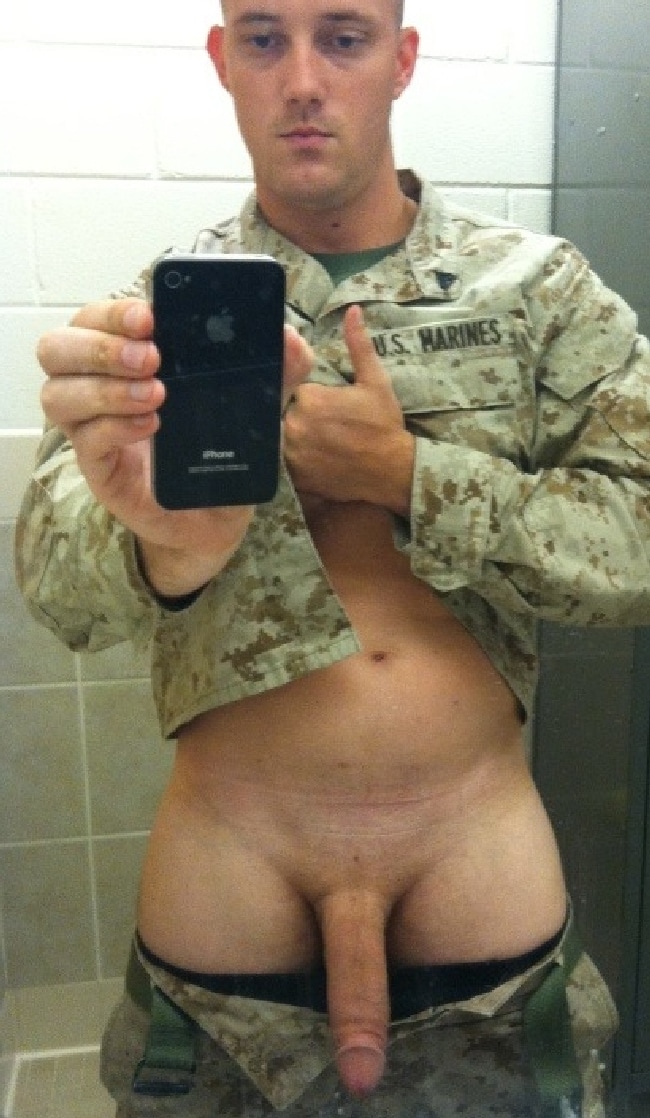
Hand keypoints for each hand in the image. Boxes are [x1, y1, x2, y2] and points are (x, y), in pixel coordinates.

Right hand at [37, 298, 312, 595]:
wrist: (217, 516)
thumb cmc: (222, 447)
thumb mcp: (254, 404)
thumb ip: (275, 369)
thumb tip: (290, 338)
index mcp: (126, 356)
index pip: (94, 318)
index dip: (112, 311)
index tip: (150, 316)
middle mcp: (97, 386)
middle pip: (56, 348)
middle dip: (99, 344)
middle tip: (151, 357)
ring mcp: (92, 429)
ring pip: (57, 393)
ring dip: (105, 387)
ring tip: (157, 395)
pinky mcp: (99, 469)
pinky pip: (85, 440)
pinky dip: (115, 427)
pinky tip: (150, 427)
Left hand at [283, 306, 413, 516]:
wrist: (393, 472)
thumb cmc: (384, 425)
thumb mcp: (375, 382)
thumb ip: (359, 345)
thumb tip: (352, 310)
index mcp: (311, 398)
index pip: (297, 391)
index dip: (315, 399)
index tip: (332, 409)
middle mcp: (295, 425)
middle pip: (288, 413)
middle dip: (305, 418)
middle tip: (333, 428)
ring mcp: (293, 454)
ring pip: (285, 438)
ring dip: (300, 439)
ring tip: (328, 445)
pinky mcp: (296, 477)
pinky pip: (286, 463)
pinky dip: (299, 460)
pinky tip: (320, 459)